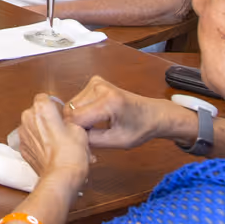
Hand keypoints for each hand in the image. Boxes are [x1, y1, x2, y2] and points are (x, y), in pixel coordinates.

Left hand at [14, 93, 93, 188]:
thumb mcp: (80, 130)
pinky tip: (51, 153)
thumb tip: (66, 122)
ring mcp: (23, 134)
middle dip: (48, 119)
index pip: (45, 97)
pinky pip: (31, 141)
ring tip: (58, 145)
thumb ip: (69, 119)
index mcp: (42, 108)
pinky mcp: (22, 148)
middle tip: (63, 131)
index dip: (55, 106)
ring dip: (42, 132)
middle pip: (37, 112)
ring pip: (33, 127)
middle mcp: (28, 118)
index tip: (62, 115)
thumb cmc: (71, 154)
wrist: (61, 177)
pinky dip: (38, 144)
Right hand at [64, 76, 183, 149]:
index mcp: (109, 101)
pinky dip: (82, 111)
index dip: (77, 132)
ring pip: (71, 105)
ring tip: (95, 128)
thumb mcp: (118, 141)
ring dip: (78, 118)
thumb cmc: (140, 128)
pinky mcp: (94, 81)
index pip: (76, 117)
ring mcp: (96, 82)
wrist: (153, 113)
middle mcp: (99, 86)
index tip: (87, 142)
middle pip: (71, 109)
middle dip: (77, 125)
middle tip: (91, 136)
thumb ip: (92, 140)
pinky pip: (78, 100)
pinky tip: (95, 118)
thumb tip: (72, 137)